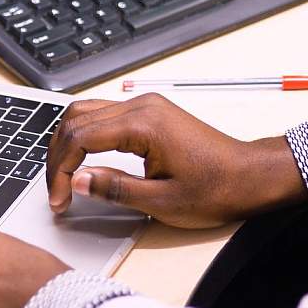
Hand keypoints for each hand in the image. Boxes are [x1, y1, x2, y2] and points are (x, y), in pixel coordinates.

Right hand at [46, 93, 307, 227]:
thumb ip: (115, 189)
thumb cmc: (217, 189)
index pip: (79, 138)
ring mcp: (144, 105)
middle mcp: (140, 106)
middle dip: (58, 155)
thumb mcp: (162, 202)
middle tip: (56, 190)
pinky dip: (84, 134)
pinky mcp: (149, 111)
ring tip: (64, 175)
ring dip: (67, 142)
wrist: (252, 176)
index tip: (59, 199)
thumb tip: (78, 181)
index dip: (61, 170)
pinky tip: (82, 158)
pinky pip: (103, 114)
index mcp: (142, 124)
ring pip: (85, 112)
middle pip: (76, 119)